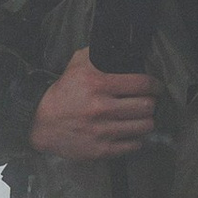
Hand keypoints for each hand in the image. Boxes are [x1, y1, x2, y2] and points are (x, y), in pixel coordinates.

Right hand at [30, 50, 158, 160]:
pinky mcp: (101, 149)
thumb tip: (123, 48)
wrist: (41, 122)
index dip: (155, 85)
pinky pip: (134, 145)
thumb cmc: (64, 92)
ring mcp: (102, 131)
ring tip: (141, 118)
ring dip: (146, 121)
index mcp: (98, 83)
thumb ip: (100, 54)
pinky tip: (131, 132)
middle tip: (148, 102)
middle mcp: (102, 107)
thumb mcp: (77, 64)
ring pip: (144, 126)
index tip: (156, 87)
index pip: (142, 84)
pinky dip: (136, 139)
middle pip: (147, 106)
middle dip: (151, 103)